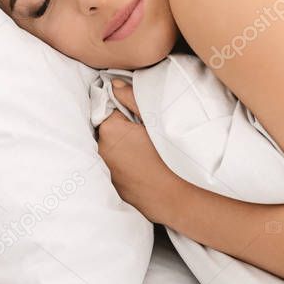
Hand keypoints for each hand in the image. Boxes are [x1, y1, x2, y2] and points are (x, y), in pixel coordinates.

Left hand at [96, 79, 184, 223]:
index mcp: (110, 130)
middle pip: (108, 128)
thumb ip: (132, 98)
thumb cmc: (172, 157)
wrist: (181, 199)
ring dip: (123, 145)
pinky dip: (127, 163)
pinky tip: (146, 166)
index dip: (125, 107)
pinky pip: (118, 167)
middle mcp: (102, 151)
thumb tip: (114, 85)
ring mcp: (107, 172)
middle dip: (122, 126)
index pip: (109, 107)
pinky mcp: (115, 187)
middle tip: (145, 130)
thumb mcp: (156, 119)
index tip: (140, 113)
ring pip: (112, 148)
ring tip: (147, 149)